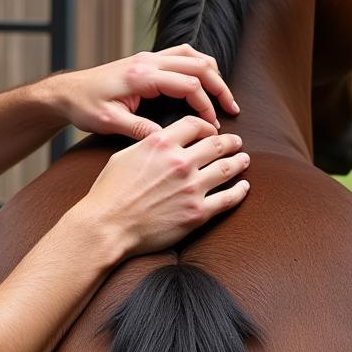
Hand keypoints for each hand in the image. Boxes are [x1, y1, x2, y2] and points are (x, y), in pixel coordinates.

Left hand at [47, 44, 239, 139]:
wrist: (65, 92)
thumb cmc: (84, 106)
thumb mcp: (110, 123)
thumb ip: (139, 129)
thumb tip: (168, 140)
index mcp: (141, 76)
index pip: (188, 84)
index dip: (205, 105)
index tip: (213, 126)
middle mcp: (147, 61)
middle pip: (198, 65)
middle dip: (219, 86)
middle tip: (232, 109)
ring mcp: (147, 57)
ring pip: (192, 55)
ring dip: (211, 73)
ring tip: (223, 96)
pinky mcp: (145, 60)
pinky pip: (180, 55)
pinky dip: (197, 66)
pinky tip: (203, 83)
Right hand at [80, 115, 249, 255]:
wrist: (107, 226)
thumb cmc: (108, 194)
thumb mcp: (124, 157)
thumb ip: (148, 146)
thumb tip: (162, 143)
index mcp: (161, 145)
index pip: (194, 125)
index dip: (207, 126)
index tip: (211, 131)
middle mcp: (180, 162)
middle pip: (216, 144)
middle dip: (230, 142)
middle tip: (236, 142)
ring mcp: (192, 188)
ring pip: (227, 168)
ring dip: (238, 162)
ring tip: (243, 160)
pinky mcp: (197, 213)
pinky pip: (228, 199)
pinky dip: (240, 191)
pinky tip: (244, 187)